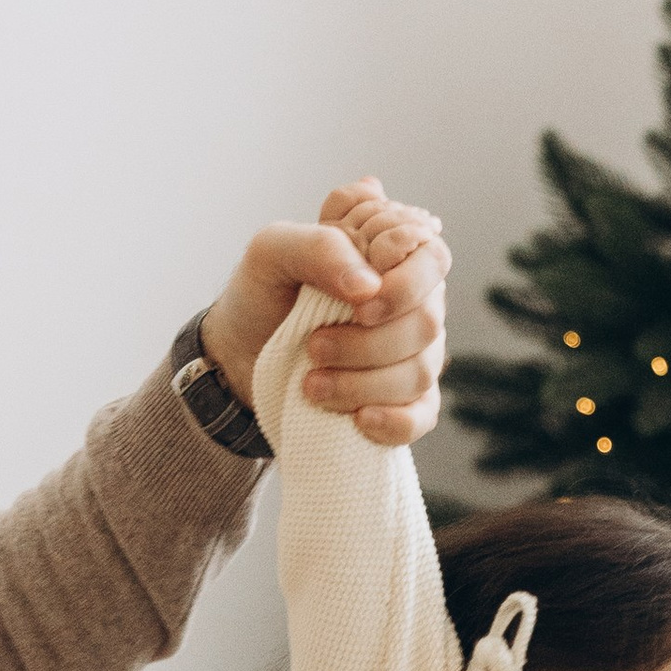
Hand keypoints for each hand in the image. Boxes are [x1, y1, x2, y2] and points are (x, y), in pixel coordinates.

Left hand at [198, 176, 449, 447]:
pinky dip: (395, 422)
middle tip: (314, 347)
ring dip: (363, 384)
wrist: (238, 352)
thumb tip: (369, 286)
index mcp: (390, 255)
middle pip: (426, 324)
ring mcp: (413, 352)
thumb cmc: (262, 292)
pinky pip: (422, 416)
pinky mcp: (403, 399)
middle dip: (367, 344)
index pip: (432, 261)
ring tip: (312, 385)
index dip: (403, 288)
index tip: (357, 308)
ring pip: (420, 372)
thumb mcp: (272, 253)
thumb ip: (321, 248)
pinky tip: (360, 421)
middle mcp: (412, 301)